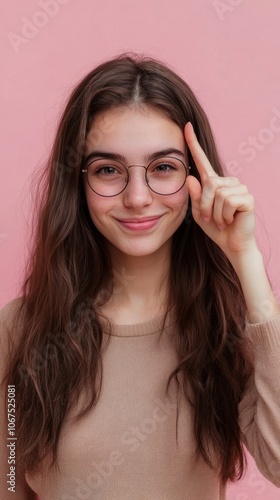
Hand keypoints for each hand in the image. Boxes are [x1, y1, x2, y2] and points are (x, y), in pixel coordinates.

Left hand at [184, 122, 256, 261]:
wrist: (232, 244)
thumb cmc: (216, 228)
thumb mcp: (199, 213)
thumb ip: (195, 196)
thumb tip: (190, 178)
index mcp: (214, 183)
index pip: (202, 161)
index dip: (193, 144)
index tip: (186, 126)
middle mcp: (228, 182)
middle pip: (208, 184)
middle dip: (205, 206)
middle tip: (211, 219)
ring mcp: (240, 188)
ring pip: (217, 194)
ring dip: (215, 213)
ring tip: (221, 220)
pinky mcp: (247, 197)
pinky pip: (228, 202)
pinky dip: (224, 215)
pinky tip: (230, 220)